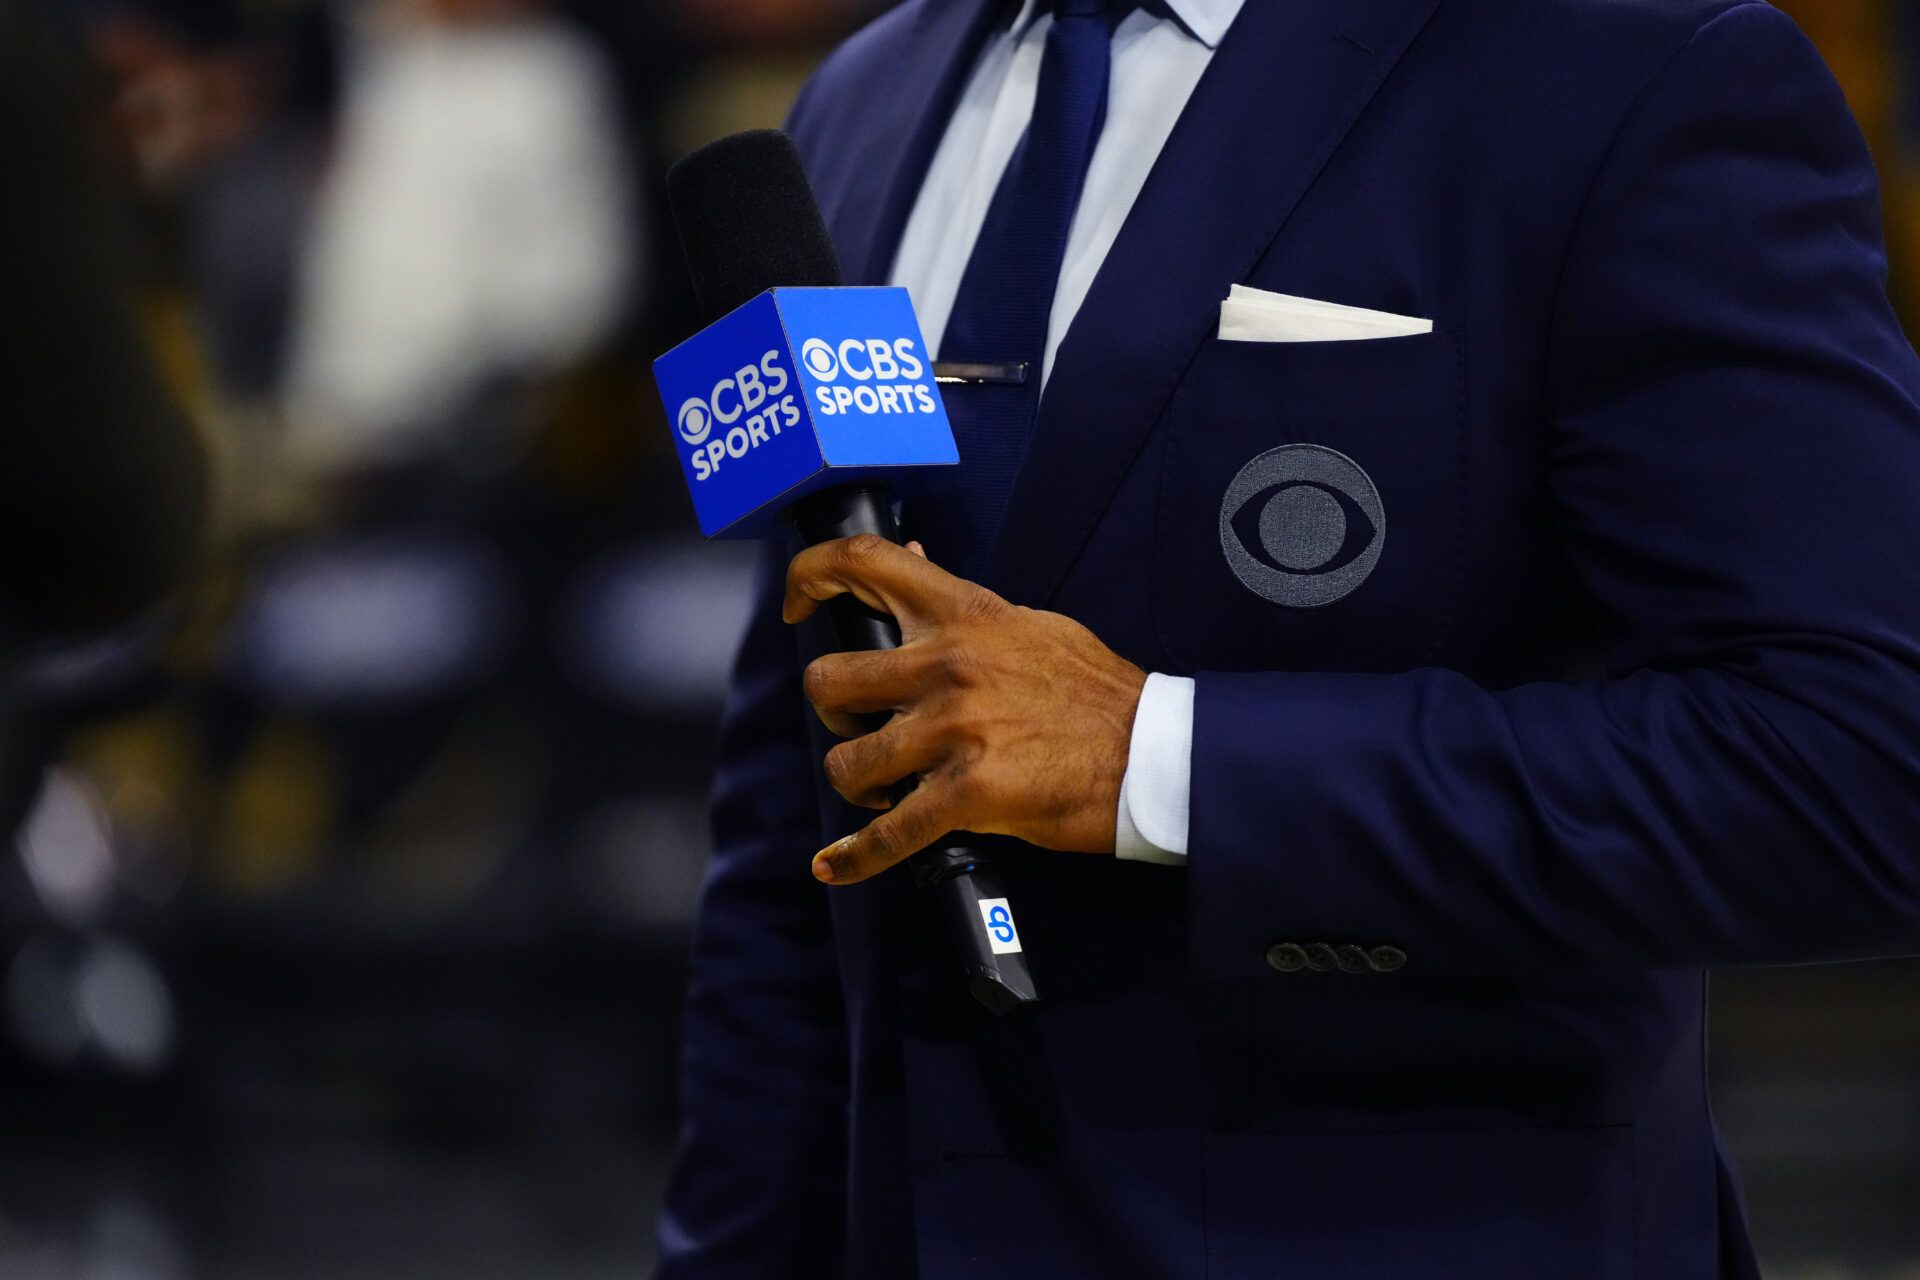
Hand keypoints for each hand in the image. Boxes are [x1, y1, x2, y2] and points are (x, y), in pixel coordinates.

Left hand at [785, 535, 1146, 884]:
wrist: (1152, 754)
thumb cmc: (1095, 693)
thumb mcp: (1030, 625)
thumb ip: (963, 606)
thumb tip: (914, 564)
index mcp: (964, 613)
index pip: (864, 564)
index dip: (811, 576)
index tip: (797, 604)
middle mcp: (948, 664)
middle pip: (829, 682)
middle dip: (833, 716)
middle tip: (859, 729)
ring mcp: (954, 730)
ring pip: (847, 762)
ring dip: (857, 783)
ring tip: (884, 789)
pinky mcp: (967, 794)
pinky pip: (888, 832)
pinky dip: (856, 856)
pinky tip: (838, 865)